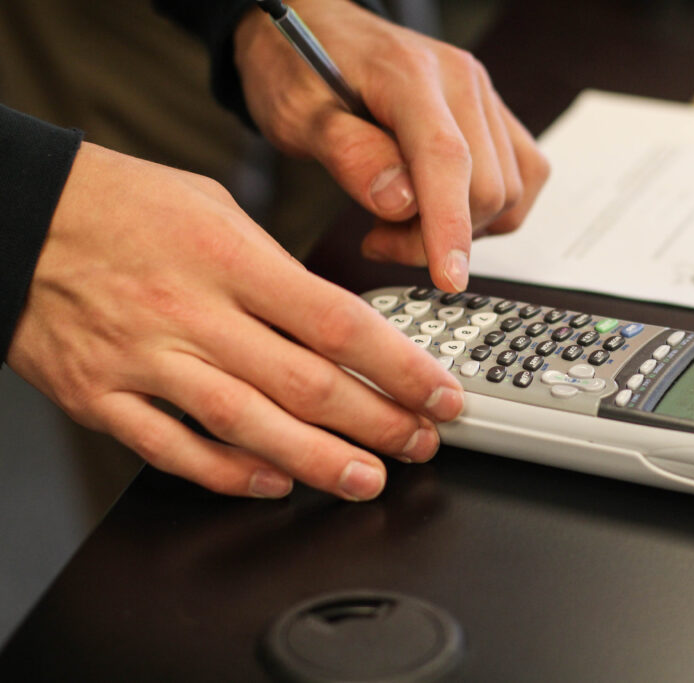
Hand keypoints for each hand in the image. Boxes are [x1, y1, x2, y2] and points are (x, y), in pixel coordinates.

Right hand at [7, 142, 463, 499]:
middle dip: (377, 422)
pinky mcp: (100, 397)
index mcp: (230, 259)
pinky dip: (227, 473)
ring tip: (367, 478)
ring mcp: (144, 360)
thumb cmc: (122, 204)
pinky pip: (172, 449)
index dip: (400, 367)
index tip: (440, 393)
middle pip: (306, 383)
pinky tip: (275, 483)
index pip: (338, 322)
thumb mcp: (215, 208)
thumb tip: (337, 323)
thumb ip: (278, 268)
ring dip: (317, 461)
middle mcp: (192, 313)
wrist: (14, 213)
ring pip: (247, 425)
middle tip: (420, 443)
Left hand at [233, 0, 549, 291]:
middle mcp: (462, 82)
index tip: (448, 279)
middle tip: (379, 238)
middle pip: (487, 188)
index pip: (448, 159)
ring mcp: (484, 100)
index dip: (451, 227)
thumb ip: (349, 154)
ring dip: (461, 228)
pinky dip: (488, 214)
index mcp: (410, 75)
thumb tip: (399, 202)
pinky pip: (521, 180)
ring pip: (509, 193)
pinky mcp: (495, 120)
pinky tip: (440, 209)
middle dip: (436, 236)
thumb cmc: (299, 66)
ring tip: (402, 222)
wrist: (314, 31)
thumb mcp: (297, 113)